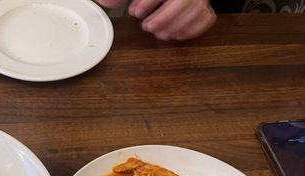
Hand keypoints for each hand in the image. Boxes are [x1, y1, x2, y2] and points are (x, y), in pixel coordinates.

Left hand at [98, 0, 215, 40]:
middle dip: (165, 16)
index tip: (135, 11)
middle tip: (147, 26)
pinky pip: (207, 17)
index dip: (149, 1)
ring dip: (176, 25)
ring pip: (197, 8)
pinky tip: (176, 35)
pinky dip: (192, 29)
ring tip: (159, 33)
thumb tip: (104, 3)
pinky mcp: (204, 7)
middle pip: (184, 0)